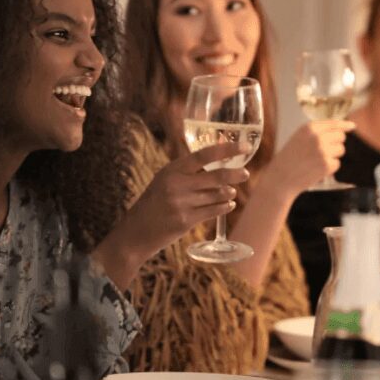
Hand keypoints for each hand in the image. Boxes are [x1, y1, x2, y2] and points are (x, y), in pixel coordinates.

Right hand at [95, 142, 250, 286]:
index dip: (227, 149)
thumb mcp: (163, 181)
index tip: (244, 146)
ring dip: (228, 193)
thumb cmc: (152, 204)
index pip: (204, 155)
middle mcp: (177, 184)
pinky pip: (214, 211)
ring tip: (231, 192)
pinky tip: (228, 205)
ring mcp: (182, 203)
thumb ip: (186, 173)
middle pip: (216, 176)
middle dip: (235, 174)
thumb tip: (217, 164)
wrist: (135, 233)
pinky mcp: (186, 221)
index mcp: (171, 170)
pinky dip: (224, 207)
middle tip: (245, 173)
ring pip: (217, 195)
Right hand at [271, 120, 353, 193]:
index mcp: (310, 127)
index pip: (334, 123)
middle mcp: (318, 137)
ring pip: (341, 150)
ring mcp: (323, 151)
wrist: (280, 178)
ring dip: (333, 156)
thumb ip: (317, 132)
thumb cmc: (289, 158)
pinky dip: (330, 168)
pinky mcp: (327, 165)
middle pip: (341, 136)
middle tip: (322, 151)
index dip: (345, 125)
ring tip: (316, 161)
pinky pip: (337, 164)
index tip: (352, 126)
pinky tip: (316, 169)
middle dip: (336, 143)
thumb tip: (340, 130)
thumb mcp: (300, 137)